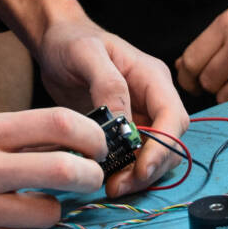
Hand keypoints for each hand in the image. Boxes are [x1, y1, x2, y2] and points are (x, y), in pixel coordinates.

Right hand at [0, 113, 105, 228]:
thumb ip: (10, 138)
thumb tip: (67, 144)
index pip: (56, 122)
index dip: (90, 134)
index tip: (98, 144)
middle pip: (64, 170)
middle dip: (89, 177)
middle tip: (91, 180)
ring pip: (45, 214)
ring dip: (50, 213)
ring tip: (37, 207)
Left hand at [33, 16, 188, 197]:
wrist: (55, 43)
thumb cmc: (71, 41)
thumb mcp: (85, 54)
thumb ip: (108, 84)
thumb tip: (123, 122)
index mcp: (152, 77)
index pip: (173, 117)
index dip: (164, 146)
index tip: (142, 169)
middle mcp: (152, 98)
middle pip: (169, 142)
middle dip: (150, 168)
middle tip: (118, 186)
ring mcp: (140, 115)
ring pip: (155, 155)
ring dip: (138, 176)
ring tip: (110, 187)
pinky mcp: (124, 130)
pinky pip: (134, 157)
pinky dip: (125, 172)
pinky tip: (105, 178)